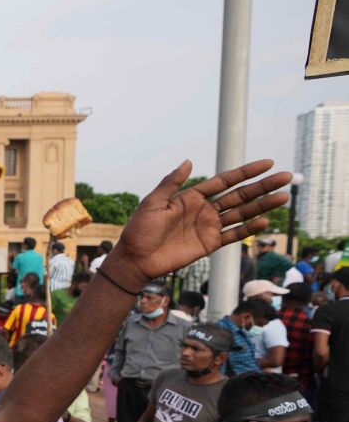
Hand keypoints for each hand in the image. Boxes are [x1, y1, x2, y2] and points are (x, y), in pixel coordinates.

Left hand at [104, 160, 289, 287]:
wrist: (135, 259)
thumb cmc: (139, 229)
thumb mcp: (153, 202)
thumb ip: (171, 183)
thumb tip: (189, 162)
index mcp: (192, 196)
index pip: (225, 181)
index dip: (245, 172)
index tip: (267, 163)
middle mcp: (204, 210)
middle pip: (239, 195)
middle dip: (263, 186)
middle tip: (286, 177)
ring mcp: (208, 227)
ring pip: (241, 213)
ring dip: (262, 206)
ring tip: (284, 197)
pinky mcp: (209, 244)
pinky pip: (233, 235)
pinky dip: (249, 229)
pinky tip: (265, 221)